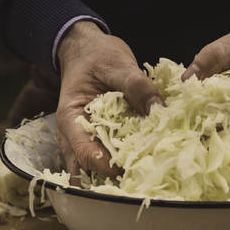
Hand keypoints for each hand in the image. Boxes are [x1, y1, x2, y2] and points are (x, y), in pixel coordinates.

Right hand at [56, 21, 164, 183]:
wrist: (84, 49)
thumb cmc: (95, 55)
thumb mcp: (117, 64)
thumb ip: (136, 85)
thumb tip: (159, 109)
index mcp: (70, 117)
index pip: (85, 154)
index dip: (109, 166)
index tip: (135, 167)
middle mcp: (71, 134)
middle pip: (86, 168)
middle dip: (110, 179)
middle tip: (140, 180)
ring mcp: (81, 138)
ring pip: (90, 169)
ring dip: (111, 176)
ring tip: (138, 179)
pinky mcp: (94, 137)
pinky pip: (100, 159)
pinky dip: (115, 166)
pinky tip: (135, 166)